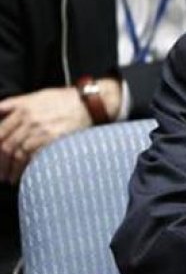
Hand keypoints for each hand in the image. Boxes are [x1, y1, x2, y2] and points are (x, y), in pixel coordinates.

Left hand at [0, 79, 120, 182]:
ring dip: (10, 168)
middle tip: (1, 172)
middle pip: (5, 144)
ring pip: (16, 152)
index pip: (0, 131)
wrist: (88, 102)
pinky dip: (24, 168)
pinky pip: (31, 156)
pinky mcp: (51, 138)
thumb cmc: (65, 99)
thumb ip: (16, 104)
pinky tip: (23, 174)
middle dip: (1, 162)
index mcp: (22, 107)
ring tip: (9, 177)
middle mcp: (28, 118)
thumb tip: (0, 112)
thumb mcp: (37, 96)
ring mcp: (39, 129)